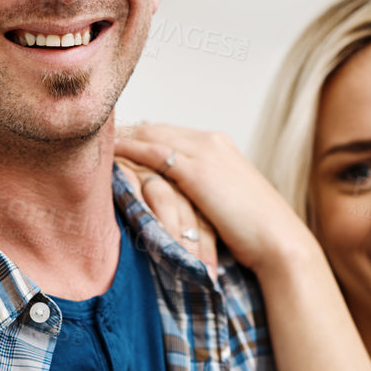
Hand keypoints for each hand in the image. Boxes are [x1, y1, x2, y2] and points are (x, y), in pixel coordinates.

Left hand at [115, 123, 315, 274]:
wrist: (278, 242)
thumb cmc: (255, 235)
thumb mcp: (225, 205)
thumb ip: (203, 195)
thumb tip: (182, 205)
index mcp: (220, 147)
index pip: (171, 134)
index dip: (144, 137)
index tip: (119, 141)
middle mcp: (211, 141)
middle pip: (157, 128)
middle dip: (127, 131)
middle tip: (96, 134)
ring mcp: (204, 151)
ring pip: (151, 135)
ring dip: (122, 136)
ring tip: (93, 139)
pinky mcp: (195, 169)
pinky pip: (152, 151)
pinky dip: (129, 148)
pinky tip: (107, 151)